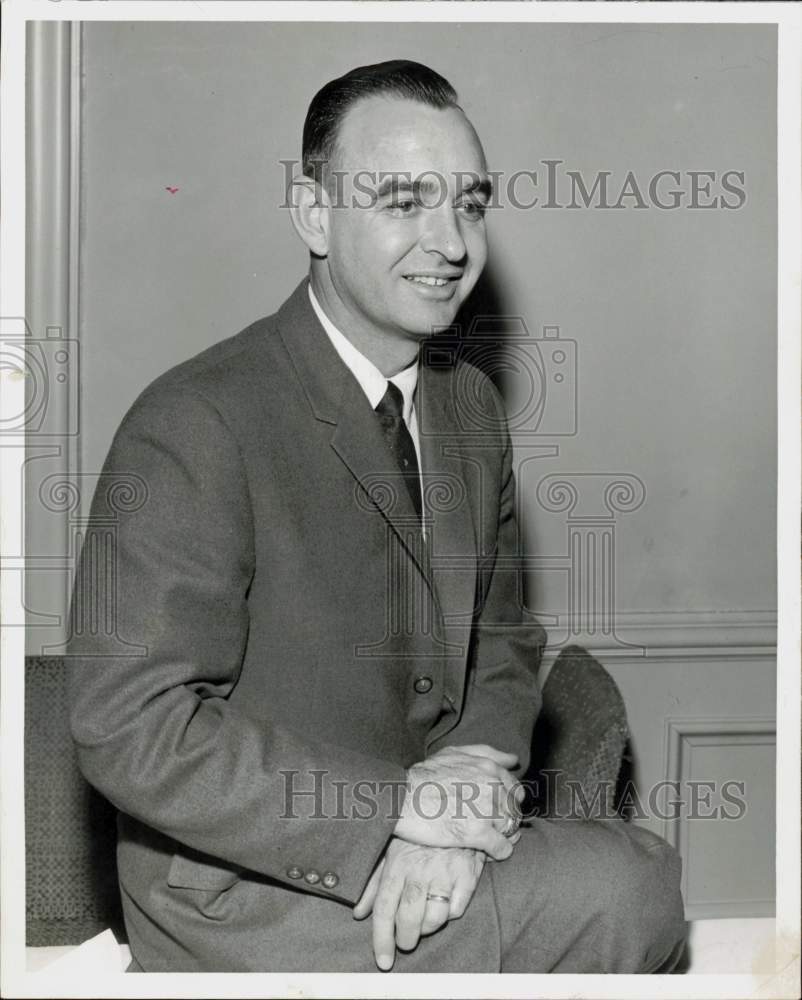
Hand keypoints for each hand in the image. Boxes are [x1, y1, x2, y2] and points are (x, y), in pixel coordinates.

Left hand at [353, 838, 484, 970]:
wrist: (458, 811)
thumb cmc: (420, 836)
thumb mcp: (392, 851)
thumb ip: (374, 883)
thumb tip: (358, 913)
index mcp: (397, 863)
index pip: (383, 909)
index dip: (382, 939)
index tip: (383, 961)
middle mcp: (419, 868)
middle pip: (408, 919)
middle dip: (406, 939)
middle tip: (407, 941)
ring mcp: (444, 872)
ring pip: (434, 919)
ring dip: (428, 927)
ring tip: (426, 918)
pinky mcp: (467, 875)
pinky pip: (456, 910)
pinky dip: (450, 912)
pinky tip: (446, 899)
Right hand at [393, 743, 522, 859]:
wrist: (400, 798)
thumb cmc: (424, 776)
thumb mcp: (453, 753)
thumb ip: (485, 753)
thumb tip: (513, 760)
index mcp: (488, 768)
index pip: (515, 790)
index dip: (506, 802)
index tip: (494, 809)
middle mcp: (492, 786)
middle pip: (513, 810)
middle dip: (505, 819)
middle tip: (487, 825)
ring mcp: (486, 810)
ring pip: (510, 829)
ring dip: (501, 835)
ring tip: (484, 837)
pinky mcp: (477, 833)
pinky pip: (502, 848)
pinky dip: (499, 852)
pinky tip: (487, 851)